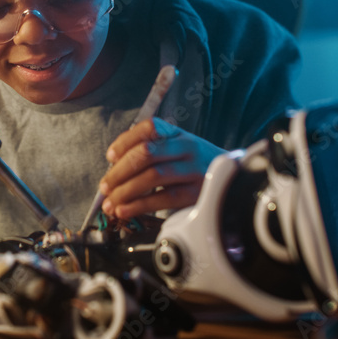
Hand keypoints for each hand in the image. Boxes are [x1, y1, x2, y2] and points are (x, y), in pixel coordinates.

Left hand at [99, 118, 224, 218]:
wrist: (233, 179)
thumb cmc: (194, 165)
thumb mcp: (177, 149)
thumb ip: (150, 152)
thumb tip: (114, 169)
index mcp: (178, 134)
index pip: (149, 127)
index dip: (125, 141)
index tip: (110, 156)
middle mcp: (187, 148)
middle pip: (147, 153)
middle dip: (119, 172)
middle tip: (105, 187)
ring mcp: (193, 170)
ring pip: (153, 177)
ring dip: (125, 191)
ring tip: (111, 203)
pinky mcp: (196, 194)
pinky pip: (163, 199)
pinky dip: (139, 206)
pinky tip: (125, 211)